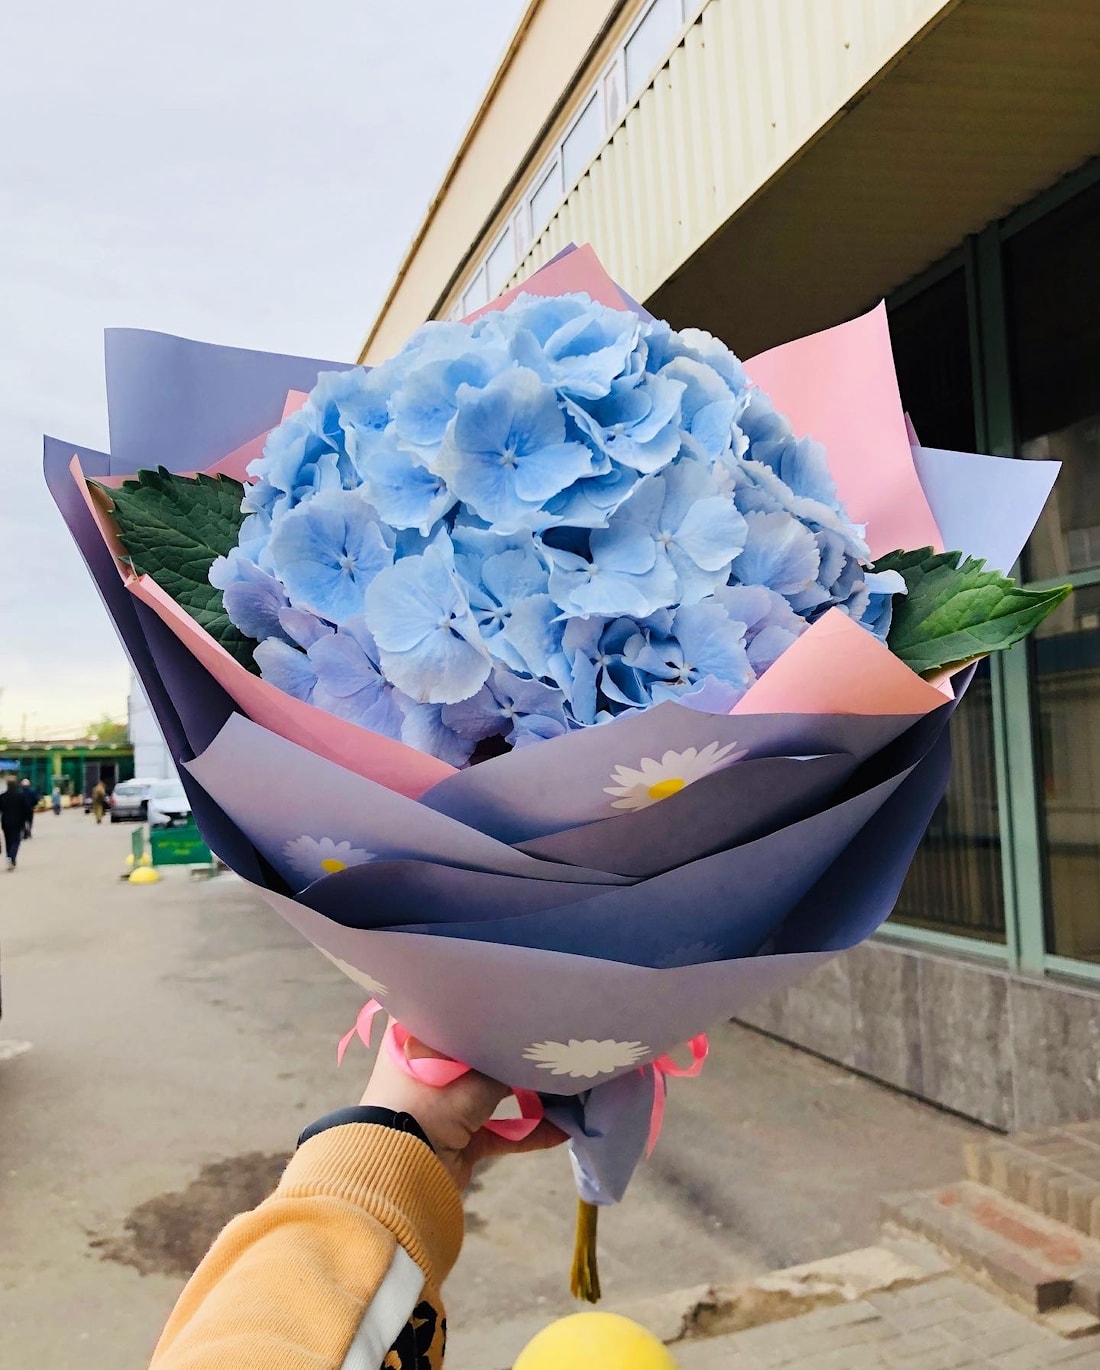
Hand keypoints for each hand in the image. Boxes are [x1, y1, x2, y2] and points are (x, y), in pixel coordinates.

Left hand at [359, 1028, 563, 1188]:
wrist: (400, 1173)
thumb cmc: (429, 1105)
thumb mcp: (474, 1078)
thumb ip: (506, 1065)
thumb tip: (537, 1056)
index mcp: (418, 1039)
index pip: (457, 1013)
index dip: (490, 1010)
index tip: (525, 1005)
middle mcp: (430, 1068)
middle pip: (481, 1055)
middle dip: (516, 1057)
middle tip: (556, 1047)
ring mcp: (445, 1105)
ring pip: (494, 1095)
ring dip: (529, 1096)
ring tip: (567, 1087)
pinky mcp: (460, 1139)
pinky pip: (500, 1131)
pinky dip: (528, 1132)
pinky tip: (562, 1130)